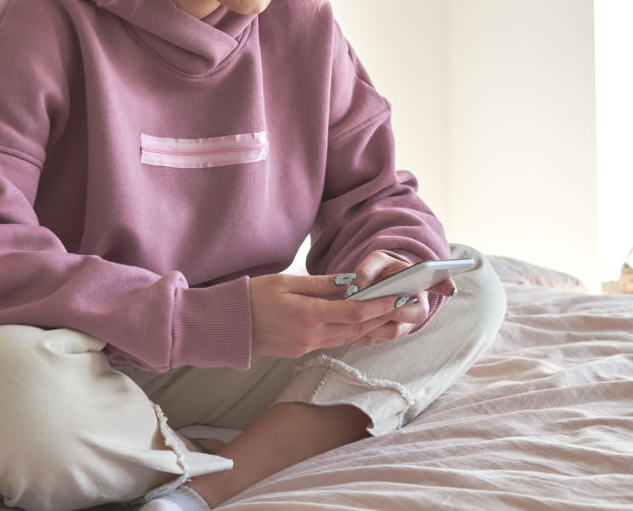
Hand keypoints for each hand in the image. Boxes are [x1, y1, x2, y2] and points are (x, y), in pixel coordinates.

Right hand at [248, 272, 408, 357]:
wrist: (227, 327)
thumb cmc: (252, 297)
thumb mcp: (286, 281)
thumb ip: (321, 284)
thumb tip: (351, 281)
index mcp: (308, 315)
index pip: (355, 312)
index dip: (380, 305)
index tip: (400, 296)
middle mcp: (311, 336)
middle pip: (358, 329)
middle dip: (384, 317)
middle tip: (406, 306)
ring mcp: (306, 346)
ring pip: (349, 339)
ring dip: (372, 328)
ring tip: (392, 315)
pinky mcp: (301, 351)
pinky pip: (335, 342)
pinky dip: (353, 334)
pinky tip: (364, 325)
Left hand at [344, 251, 456, 345]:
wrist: (374, 286)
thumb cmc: (381, 270)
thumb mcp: (375, 261)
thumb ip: (368, 268)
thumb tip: (357, 285)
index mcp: (421, 285)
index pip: (440, 284)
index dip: (445, 286)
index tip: (450, 287)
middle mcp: (416, 309)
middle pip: (413, 314)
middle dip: (391, 310)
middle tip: (371, 303)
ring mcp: (403, 326)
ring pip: (391, 332)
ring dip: (372, 325)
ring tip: (352, 315)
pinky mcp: (385, 337)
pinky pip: (375, 339)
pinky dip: (360, 333)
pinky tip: (345, 324)